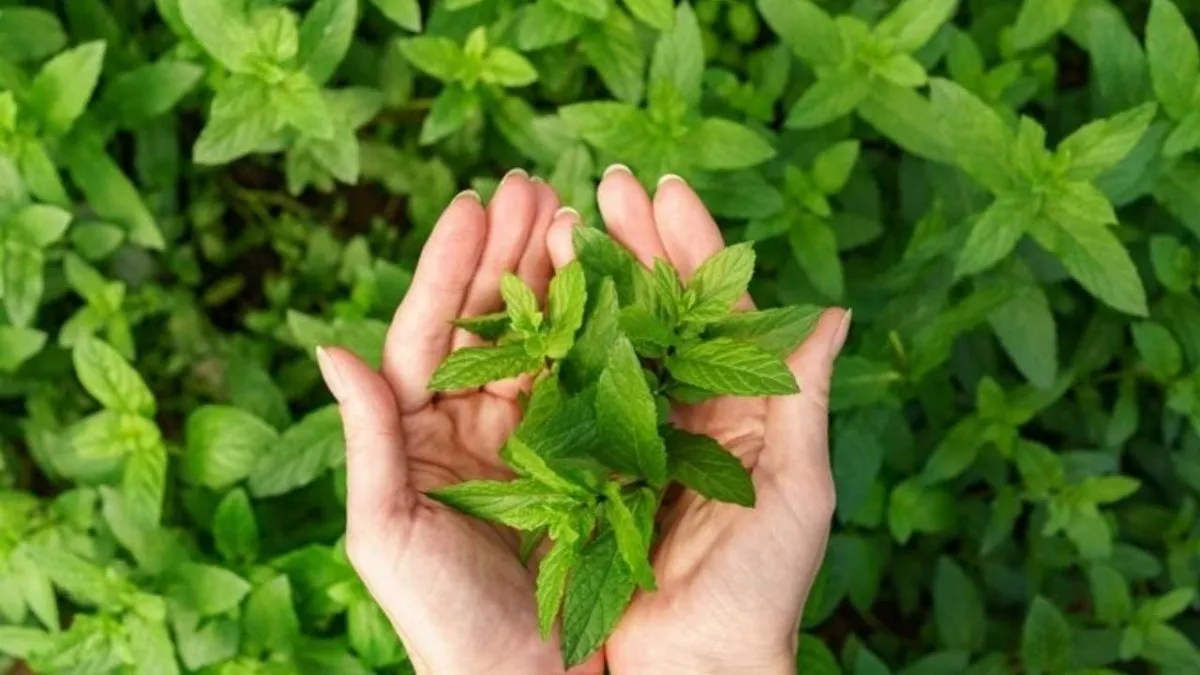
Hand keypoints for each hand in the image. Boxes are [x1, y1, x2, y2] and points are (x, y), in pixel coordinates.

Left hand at [315, 172, 601, 674]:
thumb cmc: (446, 625)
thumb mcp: (388, 534)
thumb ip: (368, 440)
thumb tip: (331, 347)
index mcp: (424, 434)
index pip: (431, 333)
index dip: (450, 267)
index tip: (472, 204)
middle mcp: (481, 424)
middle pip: (493, 320)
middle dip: (511, 250)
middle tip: (534, 183)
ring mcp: (540, 436)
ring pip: (547, 338)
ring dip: (559, 273)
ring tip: (575, 211)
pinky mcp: (593, 457)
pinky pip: (595, 381)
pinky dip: (604, 330)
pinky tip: (617, 283)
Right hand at [545, 167, 849, 674]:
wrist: (690, 671)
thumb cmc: (759, 591)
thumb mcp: (796, 491)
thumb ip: (801, 398)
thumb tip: (834, 311)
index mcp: (738, 407)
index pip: (716, 309)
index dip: (693, 246)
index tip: (665, 188)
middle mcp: (680, 410)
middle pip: (657, 309)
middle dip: (634, 243)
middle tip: (605, 183)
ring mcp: (628, 434)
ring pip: (607, 339)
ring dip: (590, 279)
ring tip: (564, 220)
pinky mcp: (581, 466)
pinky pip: (566, 394)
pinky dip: (551, 345)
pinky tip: (533, 298)